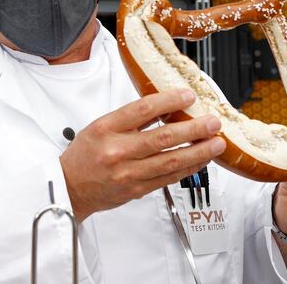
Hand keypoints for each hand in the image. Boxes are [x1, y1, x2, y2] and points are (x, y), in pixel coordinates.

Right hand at [60, 89, 225, 221]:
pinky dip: (188, 168)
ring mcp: (128, 173)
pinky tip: (201, 160)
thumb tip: (165, 106)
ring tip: (216, 143)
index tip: (188, 96)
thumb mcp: (100, 127)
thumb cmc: (85, 155)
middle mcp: (117, 150)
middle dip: (193, 129)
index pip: (142, 109)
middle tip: (212, 122)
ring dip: (198, 151)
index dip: (169, 101)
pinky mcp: (137, 190)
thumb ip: (130, 119)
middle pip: (162, 137)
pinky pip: (169, 178)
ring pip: (171, 161)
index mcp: (106, 128)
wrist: (70, 188)